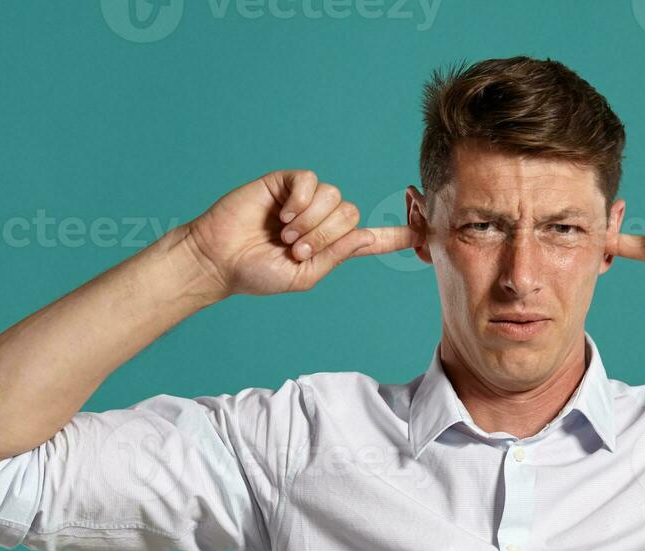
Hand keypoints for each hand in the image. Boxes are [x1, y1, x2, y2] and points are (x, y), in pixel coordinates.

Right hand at [185, 169, 417, 297]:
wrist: (220, 258)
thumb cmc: (258, 272)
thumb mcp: (304, 274)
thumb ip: (336, 255)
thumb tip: (367, 235)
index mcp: (331, 245)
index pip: (372, 238)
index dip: (397, 234)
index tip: (425, 230)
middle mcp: (323, 219)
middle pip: (351, 216)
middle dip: (325, 235)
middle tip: (295, 248)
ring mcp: (306, 199)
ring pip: (334, 198)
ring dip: (312, 221)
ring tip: (285, 235)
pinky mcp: (287, 183)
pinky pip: (312, 182)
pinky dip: (301, 201)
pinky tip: (282, 215)